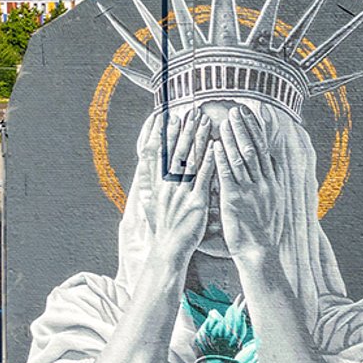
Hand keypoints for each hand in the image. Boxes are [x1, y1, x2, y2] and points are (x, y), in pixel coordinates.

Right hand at [144, 110, 215, 265]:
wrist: (169, 250)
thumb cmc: (164, 228)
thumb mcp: (151, 203)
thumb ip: (151, 183)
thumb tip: (147, 166)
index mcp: (158, 184)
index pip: (161, 153)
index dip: (166, 134)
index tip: (170, 118)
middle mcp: (168, 185)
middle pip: (176, 151)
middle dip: (185, 130)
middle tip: (192, 112)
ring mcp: (181, 193)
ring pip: (190, 160)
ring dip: (198, 138)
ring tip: (204, 121)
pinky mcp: (196, 202)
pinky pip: (204, 177)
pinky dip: (209, 160)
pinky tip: (215, 147)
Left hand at [214, 106, 284, 260]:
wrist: (259, 251)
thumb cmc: (263, 227)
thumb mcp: (275, 200)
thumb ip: (273, 178)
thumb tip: (274, 159)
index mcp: (272, 181)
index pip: (265, 148)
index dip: (257, 128)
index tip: (251, 112)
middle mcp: (263, 182)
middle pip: (253, 148)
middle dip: (243, 128)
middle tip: (235, 110)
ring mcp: (249, 190)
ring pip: (240, 158)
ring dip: (231, 138)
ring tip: (223, 122)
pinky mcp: (235, 200)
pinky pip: (227, 175)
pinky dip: (221, 159)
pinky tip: (214, 146)